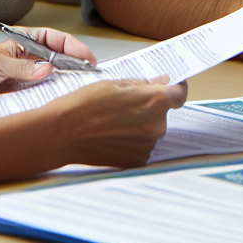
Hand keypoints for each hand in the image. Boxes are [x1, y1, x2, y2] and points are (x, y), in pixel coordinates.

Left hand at [0, 28, 97, 124]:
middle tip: (90, 72)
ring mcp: (28, 80)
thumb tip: (47, 69)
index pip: (54, 39)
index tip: (85, 56)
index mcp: (22, 44)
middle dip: (76, 63)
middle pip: (59, 58)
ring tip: (81, 86)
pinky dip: (56, 98)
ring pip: (55, 78)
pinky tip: (63, 100)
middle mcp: (28, 61)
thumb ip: (20, 67)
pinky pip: (44, 96)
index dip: (72, 46)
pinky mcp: (24, 98)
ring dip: (68, 81)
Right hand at [50, 77, 187, 168]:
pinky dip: (132, 140)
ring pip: (150, 129)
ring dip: (140, 124)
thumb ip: (144, 84)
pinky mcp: (136, 161)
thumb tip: (163, 81)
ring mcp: (147, 146)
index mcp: (154, 101)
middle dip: (149, 107)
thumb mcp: (115, 84)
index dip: (175, 87)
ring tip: (113, 121)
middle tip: (125, 104)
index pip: (180, 93)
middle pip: (162, 112)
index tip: (169, 85)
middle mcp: (156, 125)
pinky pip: (141, 145)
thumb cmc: (84, 105)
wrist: (62, 134)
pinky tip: (112, 135)